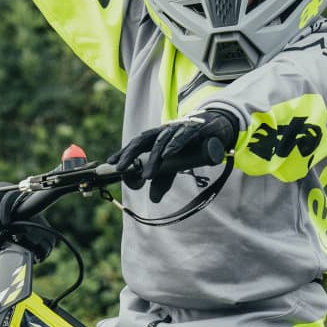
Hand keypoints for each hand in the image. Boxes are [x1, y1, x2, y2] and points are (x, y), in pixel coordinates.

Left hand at [110, 110, 238, 203]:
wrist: (216, 127)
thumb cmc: (191, 144)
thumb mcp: (175, 164)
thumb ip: (163, 179)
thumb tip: (153, 199)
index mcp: (157, 137)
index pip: (136, 144)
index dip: (123, 152)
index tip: (110, 163)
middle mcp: (164, 131)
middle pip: (142, 140)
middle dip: (129, 154)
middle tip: (120, 168)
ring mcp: (178, 129)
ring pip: (161, 142)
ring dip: (153, 159)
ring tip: (147, 175)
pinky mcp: (194, 129)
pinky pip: (182, 137)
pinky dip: (174, 145)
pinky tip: (167, 155)